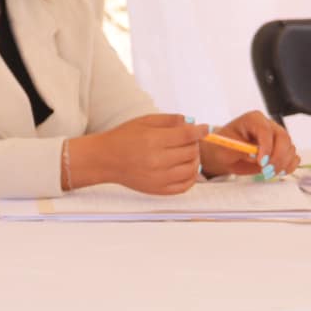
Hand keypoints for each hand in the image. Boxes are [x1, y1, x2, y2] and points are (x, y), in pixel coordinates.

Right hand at [68, 113, 207, 194]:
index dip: (200, 130)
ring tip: (188, 153)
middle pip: (191, 152)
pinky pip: (184, 186)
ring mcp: (158, 178)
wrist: (105, 160)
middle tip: (190, 139)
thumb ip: (169, 120)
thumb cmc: (124, 137)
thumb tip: (192, 122)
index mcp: (153, 141)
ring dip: (195, 159)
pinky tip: (187, 168)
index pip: (187, 135)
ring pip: (191, 169)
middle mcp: (157, 161)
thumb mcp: (145, 121)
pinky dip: (191, 177)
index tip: (205, 128)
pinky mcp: (158, 190)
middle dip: (195, 143)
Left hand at [200, 110, 299, 177]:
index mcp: (253, 119)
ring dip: (282, 163)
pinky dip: (289, 166)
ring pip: (290, 148)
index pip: (265, 130)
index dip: (266, 146)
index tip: (261, 162)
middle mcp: (268, 126)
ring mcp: (277, 137)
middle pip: (283, 138)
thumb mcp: (227, 148)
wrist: (226, 154)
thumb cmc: (224, 147)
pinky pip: (293, 156)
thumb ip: (242, 150)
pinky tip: (278, 172)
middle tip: (266, 171)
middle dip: (277, 157)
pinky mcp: (281, 149)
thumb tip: (257, 156)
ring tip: (267, 173)